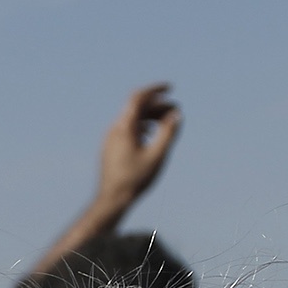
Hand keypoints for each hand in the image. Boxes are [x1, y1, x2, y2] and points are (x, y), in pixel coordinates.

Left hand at [93, 83, 180, 213]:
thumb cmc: (134, 180)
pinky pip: (127, 130)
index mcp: (124, 128)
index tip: (170, 88)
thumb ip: (168, 133)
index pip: (139, 98)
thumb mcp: (157, 156)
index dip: (155, 90)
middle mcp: (115, 130)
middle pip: (137, 108)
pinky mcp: (110, 148)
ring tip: (166, 122)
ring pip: (132, 119)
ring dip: (150, 117)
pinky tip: (150, 134)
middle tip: (175, 110)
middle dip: (158, 105)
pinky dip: (141, 126)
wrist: (112, 200)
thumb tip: (176, 114)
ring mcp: (111, 139)